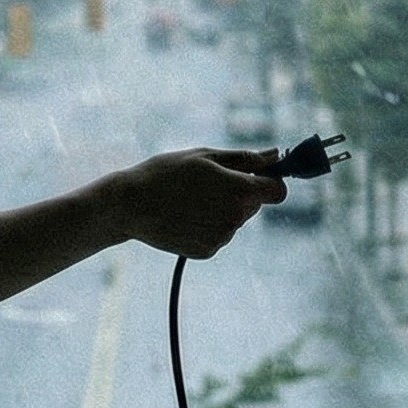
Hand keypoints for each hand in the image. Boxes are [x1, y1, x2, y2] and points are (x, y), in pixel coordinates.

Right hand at [105, 147, 286, 258]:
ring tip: (188, 199)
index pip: (277, 191)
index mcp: (239, 191)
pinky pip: (218, 234)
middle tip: (207, 183)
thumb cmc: (166, 173)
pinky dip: (207, 225)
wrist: (130, 205)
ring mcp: (221, 238)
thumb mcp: (205, 156)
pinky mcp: (207, 251)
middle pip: (253, 205)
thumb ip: (244, 159)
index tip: (258, 176)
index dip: (270, 181)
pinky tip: (184, 216)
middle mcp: (236, 218)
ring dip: (221, 209)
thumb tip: (274, 156)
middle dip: (240, 193)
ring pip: (235, 220)